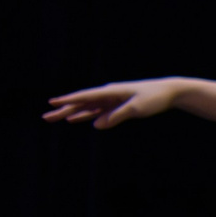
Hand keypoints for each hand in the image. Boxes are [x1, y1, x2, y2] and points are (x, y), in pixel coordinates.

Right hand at [45, 79, 184, 128]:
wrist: (169, 92)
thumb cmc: (154, 98)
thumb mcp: (136, 108)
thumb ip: (116, 116)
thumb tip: (96, 125)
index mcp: (111, 91)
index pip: (86, 96)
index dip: (69, 100)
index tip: (52, 102)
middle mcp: (108, 94)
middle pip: (82, 103)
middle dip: (64, 109)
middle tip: (46, 117)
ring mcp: (111, 100)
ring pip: (87, 108)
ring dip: (71, 113)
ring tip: (54, 118)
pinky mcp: (117, 106)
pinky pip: (97, 111)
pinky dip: (86, 115)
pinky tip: (76, 119)